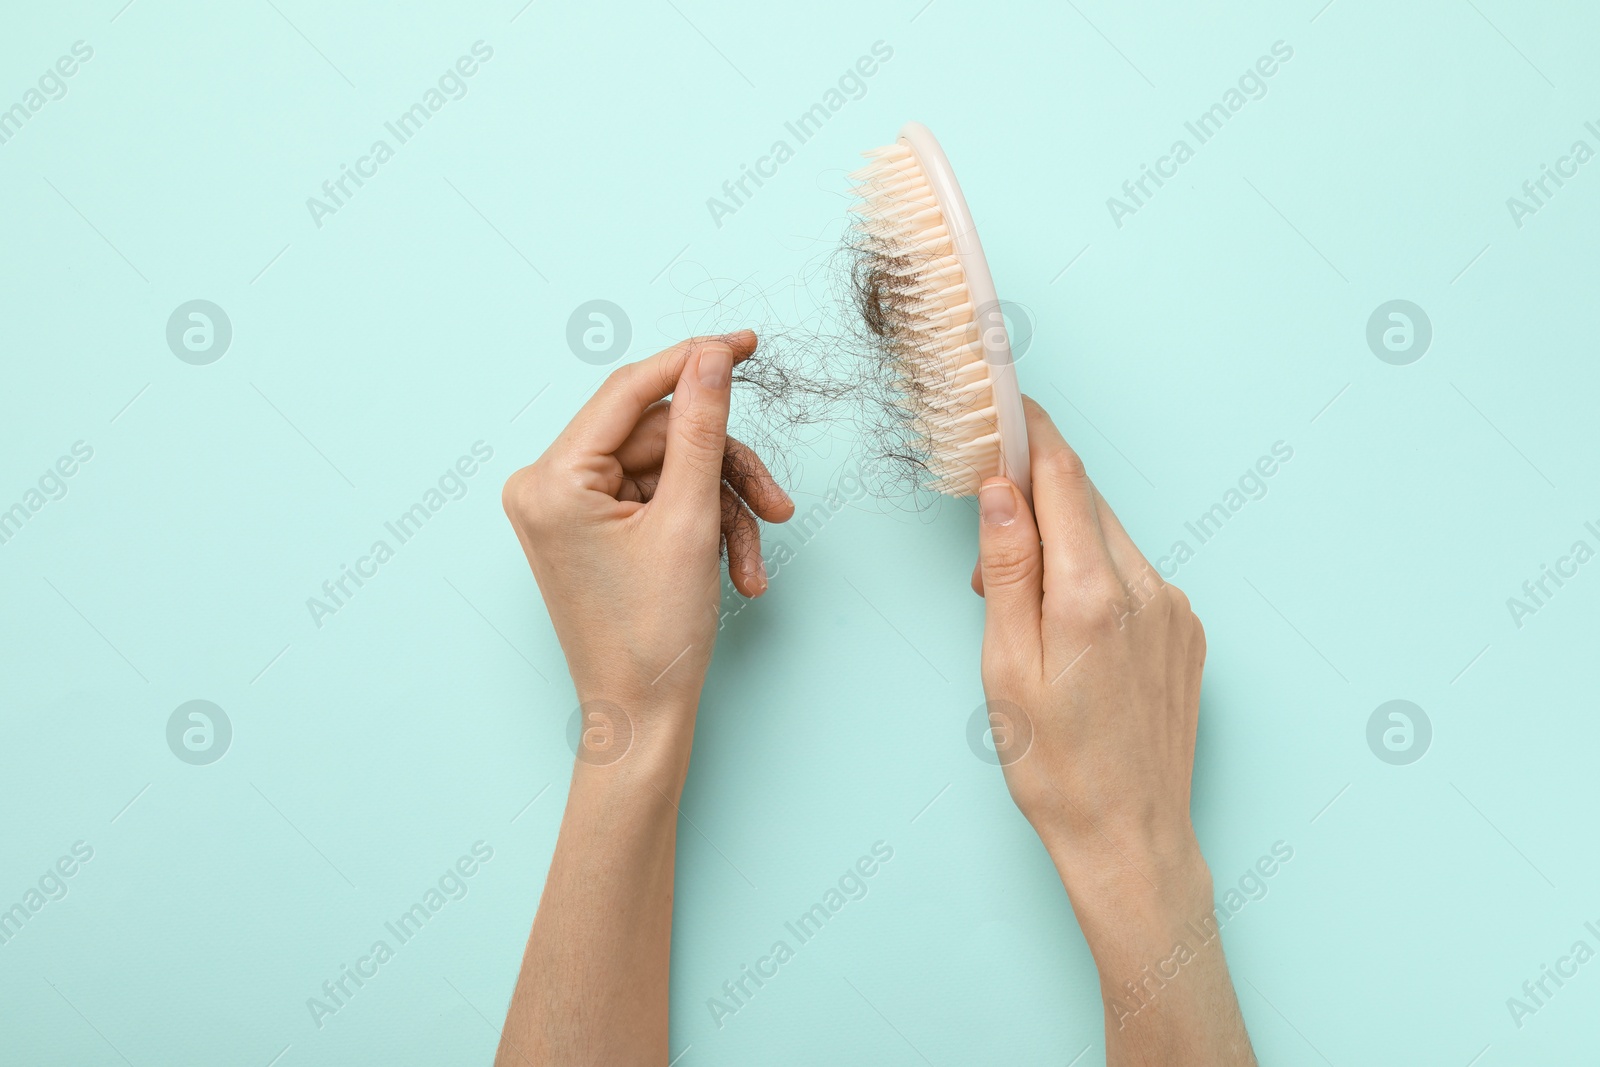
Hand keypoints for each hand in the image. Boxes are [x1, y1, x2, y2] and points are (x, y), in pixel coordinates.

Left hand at [501, 331, 793, 729]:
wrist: (641, 718)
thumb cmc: (653, 637)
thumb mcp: (689, 520)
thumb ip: (702, 428)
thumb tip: (711, 355)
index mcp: (551, 480)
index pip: (629, 391)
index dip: (694, 361)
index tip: (746, 343)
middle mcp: (547, 487)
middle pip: (659, 438)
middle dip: (724, 471)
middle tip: (778, 504)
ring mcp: (568, 510)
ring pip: (670, 471)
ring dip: (723, 508)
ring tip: (754, 561)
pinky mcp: (592, 530)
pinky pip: (660, 502)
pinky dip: (704, 527)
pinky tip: (735, 571)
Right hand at [972, 399, 1253, 1063]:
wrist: (1130, 837)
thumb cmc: (1054, 767)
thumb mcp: (1006, 667)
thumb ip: (1007, 569)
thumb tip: (998, 489)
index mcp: (1094, 594)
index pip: (1063, 476)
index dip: (1031, 430)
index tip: (1004, 401)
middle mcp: (1148, 589)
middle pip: (1086, 501)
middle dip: (1034, 493)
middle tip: (987, 529)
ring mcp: (1177, 610)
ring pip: (1110, 538)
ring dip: (1063, 541)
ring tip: (1020, 603)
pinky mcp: (1189, 632)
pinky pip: (1134, 575)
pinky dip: (1094, 574)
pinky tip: (1066, 625)